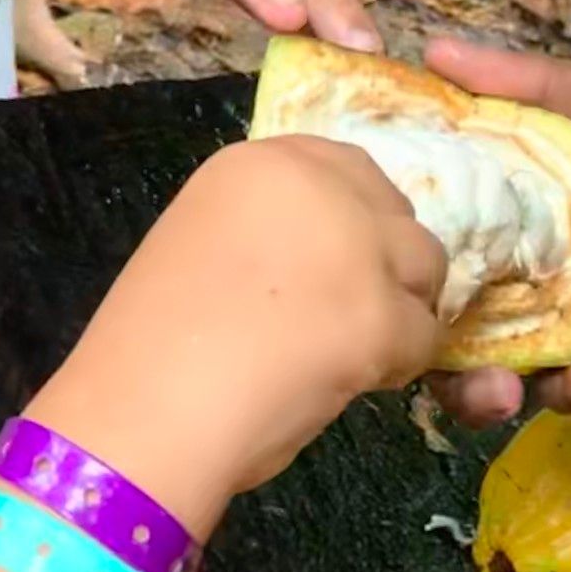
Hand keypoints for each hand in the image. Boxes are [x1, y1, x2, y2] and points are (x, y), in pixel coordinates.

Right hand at [31, 137, 445, 531]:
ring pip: (426, 266)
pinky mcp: (380, 313)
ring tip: (349, 353)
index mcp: (256, 164)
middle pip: (395, 212)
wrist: (145, 407)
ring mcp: (354, 247)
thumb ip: (269, 232)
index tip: (335, 264)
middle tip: (347, 316)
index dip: (354, 219)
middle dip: (386, 262)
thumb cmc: (156, 342)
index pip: (347, 167)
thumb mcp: (206, 245)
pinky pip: (426, 337)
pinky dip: (397, 366)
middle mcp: (313, 186)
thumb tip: (326, 261)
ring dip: (400, 309)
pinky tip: (345, 385)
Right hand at [425, 38, 570, 422]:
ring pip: (484, 368)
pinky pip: (567, 395)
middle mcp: (522, 266)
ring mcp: (562, 321)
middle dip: (419, 335)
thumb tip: (436, 49)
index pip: (431, 218)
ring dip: (477, 390)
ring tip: (498, 392)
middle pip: (440, 306)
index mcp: (512, 201)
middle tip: (419, 337)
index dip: (394, 229)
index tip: (366, 233)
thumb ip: (537, 85)